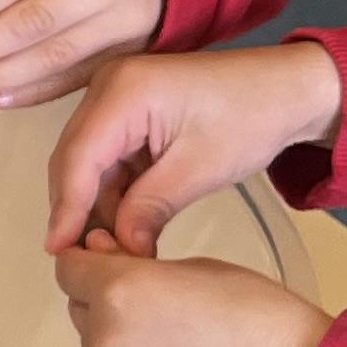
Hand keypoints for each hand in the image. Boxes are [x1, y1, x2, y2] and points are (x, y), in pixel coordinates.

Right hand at [42, 39, 345, 255]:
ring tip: (111, 249)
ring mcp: (116, 98)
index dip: (66, 208)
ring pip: (89, 162)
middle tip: (84, 258)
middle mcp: (107, 87)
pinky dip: (115, 192)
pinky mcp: (129, 113)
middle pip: (74, 158)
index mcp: (123, 91)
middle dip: (77, 209)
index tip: (58, 250)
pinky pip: (109, 157)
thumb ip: (150, 208)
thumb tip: (120, 253)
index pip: (78, 157)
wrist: (289, 89)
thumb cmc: (252, 117)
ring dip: (97, 204)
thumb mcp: (199, 169)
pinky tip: (124, 225)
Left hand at [56, 245, 330, 346]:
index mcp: (119, 293)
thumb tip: (98, 255)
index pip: (67, 268)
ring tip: (170, 340)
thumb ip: (133, 262)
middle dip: (102, 299)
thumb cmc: (255, 309)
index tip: (114, 261)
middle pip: (77, 310)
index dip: (89, 260)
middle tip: (153, 302)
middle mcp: (105, 342)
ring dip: (116, 338)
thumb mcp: (193, 266)